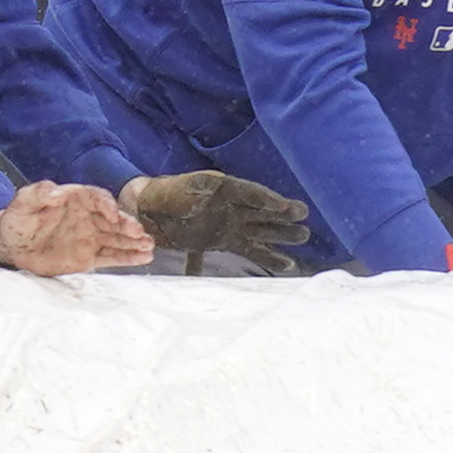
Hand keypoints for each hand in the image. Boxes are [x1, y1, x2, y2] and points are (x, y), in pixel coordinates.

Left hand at [0, 181, 155, 274]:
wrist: (11, 245)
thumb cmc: (17, 220)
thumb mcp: (23, 202)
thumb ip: (38, 193)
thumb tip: (55, 192)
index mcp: (76, 199)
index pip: (97, 198)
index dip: (107, 205)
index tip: (113, 215)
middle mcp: (88, 217)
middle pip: (113, 220)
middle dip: (127, 226)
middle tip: (139, 233)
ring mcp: (90, 238)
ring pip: (117, 239)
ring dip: (134, 242)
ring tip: (149, 247)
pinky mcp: (88, 257)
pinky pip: (111, 257)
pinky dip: (127, 258)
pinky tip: (144, 258)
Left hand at [124, 169, 312, 271]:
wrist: (149, 213)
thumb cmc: (164, 196)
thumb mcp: (179, 189)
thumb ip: (196, 191)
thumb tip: (211, 187)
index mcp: (224, 189)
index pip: (251, 194)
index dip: (269, 200)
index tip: (287, 207)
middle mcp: (233, 206)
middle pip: (263, 211)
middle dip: (283, 216)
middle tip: (304, 222)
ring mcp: (231, 224)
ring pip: (262, 231)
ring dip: (281, 235)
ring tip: (303, 238)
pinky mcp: (226, 241)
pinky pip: (251, 249)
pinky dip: (267, 256)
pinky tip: (284, 264)